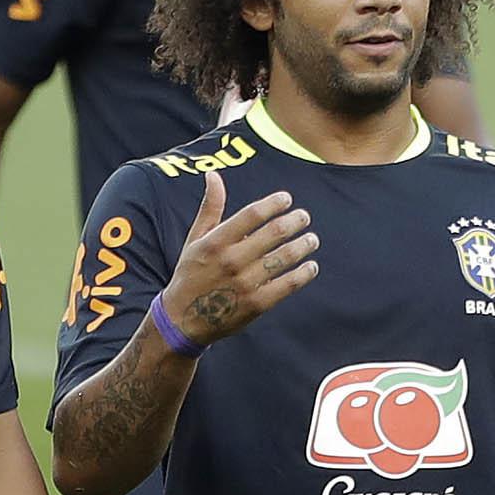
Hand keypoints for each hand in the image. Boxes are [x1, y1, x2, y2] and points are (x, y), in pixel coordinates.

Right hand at [161, 172, 318, 345]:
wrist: (183, 320)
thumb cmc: (191, 274)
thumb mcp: (195, 239)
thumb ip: (210, 208)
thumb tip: (213, 175)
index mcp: (216, 242)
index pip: (252, 214)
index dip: (274, 203)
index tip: (286, 199)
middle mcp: (231, 261)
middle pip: (274, 233)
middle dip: (295, 221)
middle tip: (304, 217)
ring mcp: (244, 283)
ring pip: (284, 258)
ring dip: (303, 245)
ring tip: (312, 239)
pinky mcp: (256, 304)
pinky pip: (287, 285)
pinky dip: (304, 274)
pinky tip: (311, 266)